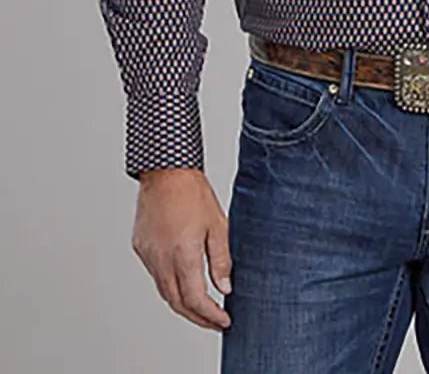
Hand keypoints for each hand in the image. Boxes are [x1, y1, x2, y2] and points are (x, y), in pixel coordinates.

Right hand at [132, 167, 232, 330]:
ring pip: (164, 291)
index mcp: (182, 254)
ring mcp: (148, 255)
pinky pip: (155, 274)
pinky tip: (182, 281)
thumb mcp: (217, 225)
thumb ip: (221, 259)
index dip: (210, 315)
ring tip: (202, 306)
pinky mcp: (140, 248)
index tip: (223, 320)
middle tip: (214, 321)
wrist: (165, 171)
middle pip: (177, 303)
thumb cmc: (192, 192)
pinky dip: (169, 284)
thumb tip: (225, 287)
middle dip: (197, 317)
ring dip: (183, 303)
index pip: (195, 300)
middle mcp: (161, 259)